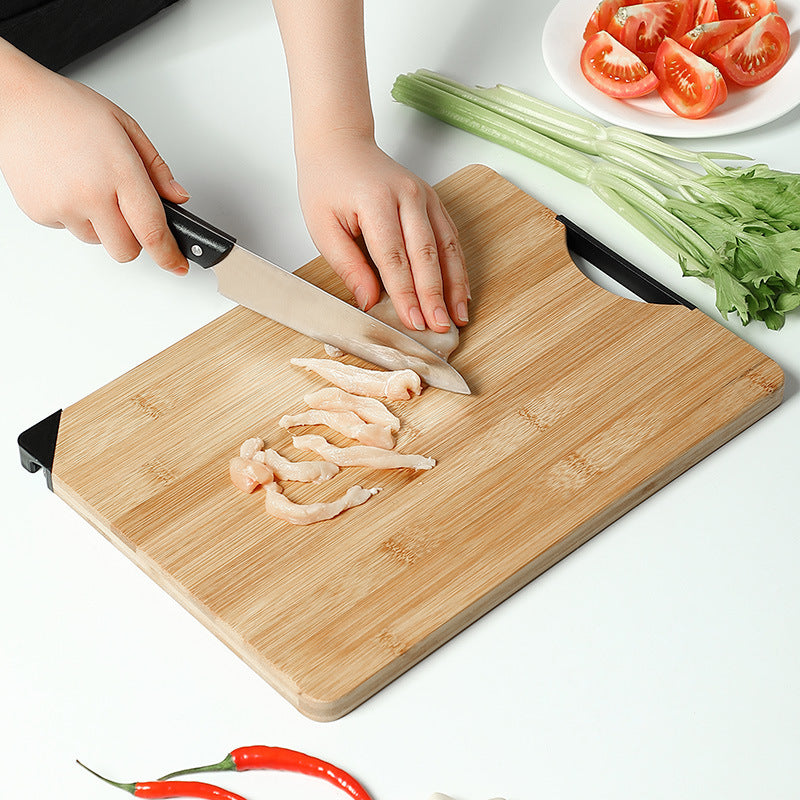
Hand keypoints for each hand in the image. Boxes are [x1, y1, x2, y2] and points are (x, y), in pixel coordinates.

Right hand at [0, 43, 189, 273]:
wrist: (14, 101)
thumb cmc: (67, 109)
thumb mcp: (125, 128)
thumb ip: (156, 168)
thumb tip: (177, 198)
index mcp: (119, 172)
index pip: (152, 231)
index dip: (169, 255)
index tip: (178, 265)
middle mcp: (90, 194)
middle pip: (126, 250)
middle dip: (135, 240)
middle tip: (129, 212)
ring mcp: (63, 207)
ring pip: (99, 241)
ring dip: (103, 225)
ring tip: (90, 184)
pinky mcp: (40, 213)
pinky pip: (71, 230)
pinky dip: (77, 216)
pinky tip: (70, 185)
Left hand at [295, 130, 469, 332]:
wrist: (340, 145)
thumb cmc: (326, 184)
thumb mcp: (322, 227)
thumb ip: (348, 265)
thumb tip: (370, 302)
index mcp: (376, 202)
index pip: (394, 258)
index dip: (405, 294)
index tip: (413, 322)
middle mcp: (407, 196)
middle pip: (426, 254)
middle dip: (434, 295)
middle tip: (439, 327)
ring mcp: (425, 196)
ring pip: (447, 246)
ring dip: (454, 285)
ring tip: (458, 317)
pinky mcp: (433, 201)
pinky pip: (451, 237)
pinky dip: (458, 267)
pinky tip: (460, 292)